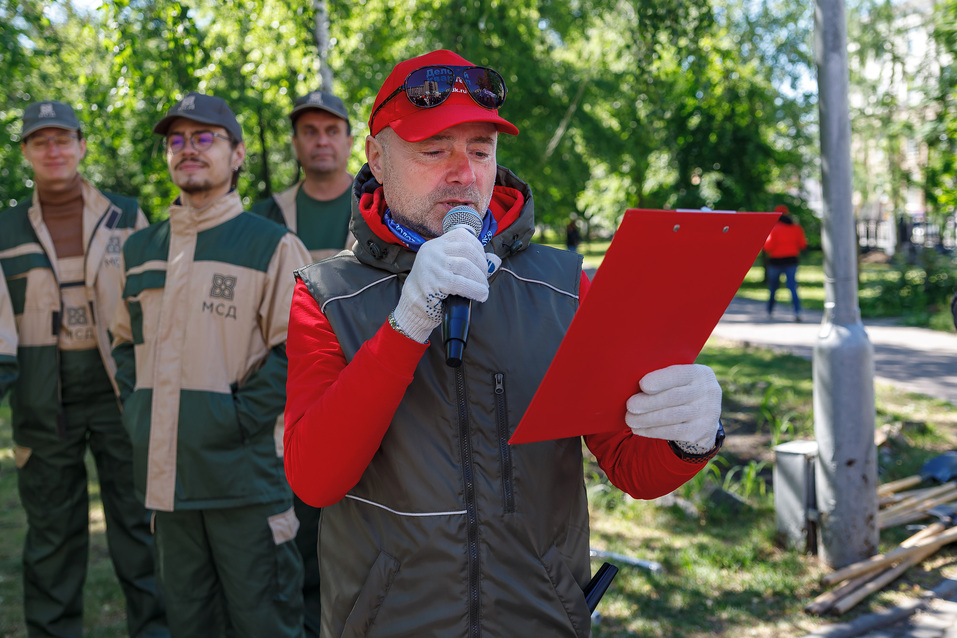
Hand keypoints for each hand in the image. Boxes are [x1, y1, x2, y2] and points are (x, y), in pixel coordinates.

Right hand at [392, 228, 489, 342]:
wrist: (412, 305)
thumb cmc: (433, 287)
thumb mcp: (448, 268)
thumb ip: (470, 261)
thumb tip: (495, 260)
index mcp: (436, 245)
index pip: (462, 235)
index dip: (478, 247)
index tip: (483, 261)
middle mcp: (432, 251)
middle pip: (467, 250)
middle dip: (481, 265)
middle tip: (484, 279)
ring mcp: (432, 266)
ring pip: (465, 265)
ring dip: (480, 278)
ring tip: (483, 289)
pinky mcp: (433, 282)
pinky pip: (461, 283)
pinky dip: (475, 289)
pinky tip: (481, 295)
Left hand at [625, 364, 721, 452]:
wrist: (704, 414)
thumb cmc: (681, 390)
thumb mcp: (680, 380)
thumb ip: (664, 378)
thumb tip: (632, 383)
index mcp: (700, 373)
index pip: (679, 374)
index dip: (660, 380)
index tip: (642, 385)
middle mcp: (708, 392)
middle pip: (674, 397)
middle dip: (649, 402)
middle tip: (630, 406)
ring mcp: (707, 413)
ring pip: (671, 417)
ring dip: (647, 419)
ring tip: (630, 419)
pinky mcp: (701, 431)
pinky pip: (673, 432)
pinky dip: (652, 431)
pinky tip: (639, 429)